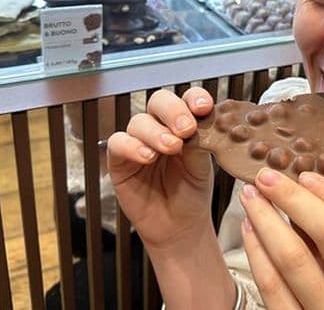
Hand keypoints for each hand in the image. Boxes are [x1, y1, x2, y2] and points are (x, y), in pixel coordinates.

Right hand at [107, 87, 214, 249]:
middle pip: (159, 101)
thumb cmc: (191, 192)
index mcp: (184, 122)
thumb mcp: (202, 167)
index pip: (187, 99)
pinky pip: (118, 143)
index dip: (194, 98)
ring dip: (156, 132)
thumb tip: (196, 125)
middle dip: (173, 110)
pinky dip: (132, 146)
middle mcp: (160, 127)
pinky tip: (148, 157)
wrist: (179, 226)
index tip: (204, 107)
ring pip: (139, 121)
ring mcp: (138, 141)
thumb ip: (198, 144)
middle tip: (186, 128)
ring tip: (171, 147)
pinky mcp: (120, 160)